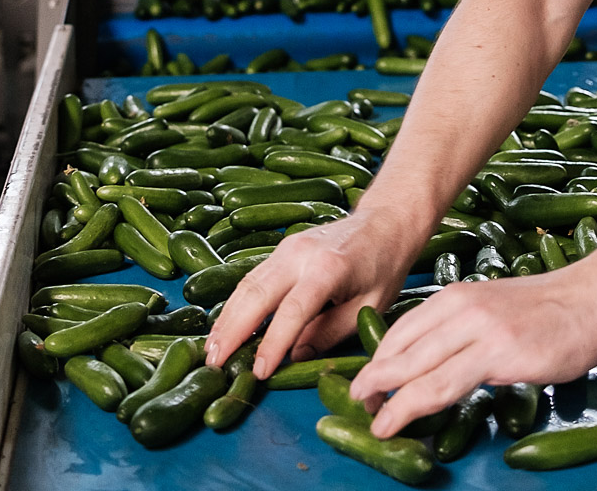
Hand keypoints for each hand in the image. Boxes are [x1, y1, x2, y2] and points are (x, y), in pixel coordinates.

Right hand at [204, 209, 422, 378]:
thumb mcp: (369, 307)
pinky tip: (226, 325)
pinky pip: (253, 277)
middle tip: (214, 363)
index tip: (258, 372)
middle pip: (257, 293)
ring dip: (227, 318)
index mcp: (328, 269)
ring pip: (248, 284)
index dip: (273, 344)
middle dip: (233, 331)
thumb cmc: (383, 267)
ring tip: (212, 349)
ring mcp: (288, 247)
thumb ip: (331, 332)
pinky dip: (236, 303)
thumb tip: (296, 357)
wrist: (384, 222)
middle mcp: (301, 254)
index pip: (292, 311)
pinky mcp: (282, 248)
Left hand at [350, 265, 596, 437]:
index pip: (401, 330)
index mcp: (455, 296)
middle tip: (357, 404)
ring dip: (387, 398)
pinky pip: (443, 385)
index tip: (367, 384)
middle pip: (401, 349)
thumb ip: (462, 328)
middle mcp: (459, 308)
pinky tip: (400, 419)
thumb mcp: (492, 308)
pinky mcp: (498, 353)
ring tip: (372, 420)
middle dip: (373, 380)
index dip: (378, 360)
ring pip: (416, 369)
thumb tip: (433, 358)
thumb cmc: (549, 311)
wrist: (593, 301)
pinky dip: (413, 406)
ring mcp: (478, 330)